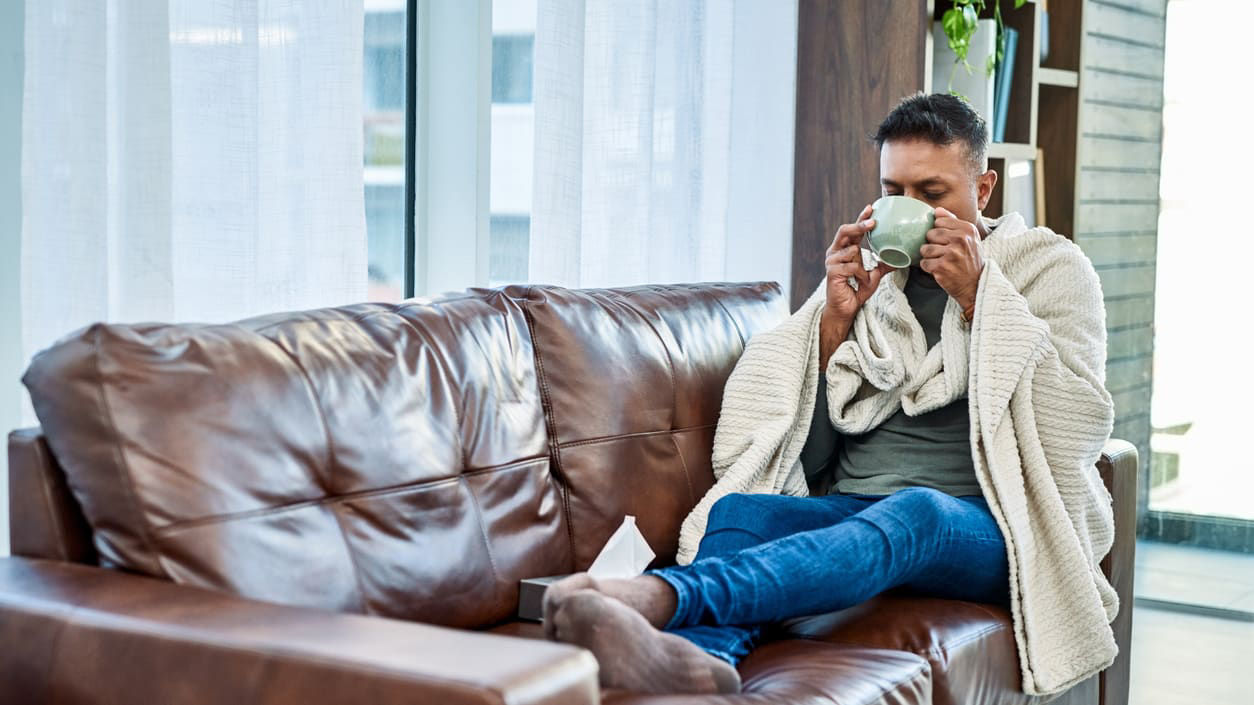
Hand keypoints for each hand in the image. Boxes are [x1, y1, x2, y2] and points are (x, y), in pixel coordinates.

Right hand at [824, 205, 894, 323]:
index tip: (871, 208)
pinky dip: (860, 275)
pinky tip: (858, 282)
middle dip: (859, 225)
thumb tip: (902, 258)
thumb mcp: (875, 275)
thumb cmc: (856, 290)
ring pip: (851, 250)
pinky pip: (852, 267)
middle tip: (873, 222)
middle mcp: (835, 252)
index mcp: (844, 249)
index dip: (861, 218)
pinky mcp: (832, 272)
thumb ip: (884, 265)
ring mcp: (832, 261)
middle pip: (844, 231)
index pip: (852, 229)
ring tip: (862, 277)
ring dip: (862, 265)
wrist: (845, 308)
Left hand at [919, 207, 983, 314]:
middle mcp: (960, 239)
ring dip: (929, 256)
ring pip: (925, 248)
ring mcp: (951, 253)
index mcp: (967, 229)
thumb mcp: (968, 238)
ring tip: (941, 261)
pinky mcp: (942, 267)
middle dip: (933, 244)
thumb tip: (937, 210)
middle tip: (944, 253)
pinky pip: (924, 262)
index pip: (939, 221)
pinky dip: (928, 267)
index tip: (947, 241)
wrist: (975, 285)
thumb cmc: (970, 260)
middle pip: (930, 234)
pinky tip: (939, 269)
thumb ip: (953, 221)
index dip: (939, 232)